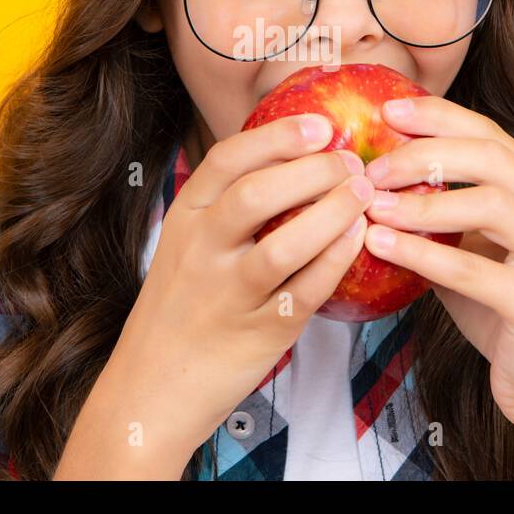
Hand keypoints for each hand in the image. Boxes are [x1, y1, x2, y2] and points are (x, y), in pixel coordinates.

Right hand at [106, 113, 374, 461]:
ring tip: (363, 195)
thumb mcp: (188, 244)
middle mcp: (200, 251)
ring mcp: (226, 295)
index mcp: (184, 218)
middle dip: (313, 170)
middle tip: (352, 162)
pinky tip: (358, 240)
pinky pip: (303, 292)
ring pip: (282, 245)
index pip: (228, 159)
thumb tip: (294, 155)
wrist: (151, 388)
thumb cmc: (183, 305)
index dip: (278, 136)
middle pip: (257, 195)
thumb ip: (226, 203)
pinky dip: (335, 261)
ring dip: (331, 214)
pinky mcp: (256, 334)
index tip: (322, 124)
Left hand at [358, 95, 513, 436]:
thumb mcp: (474, 247)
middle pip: (492, 159)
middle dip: (425, 154)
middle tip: (373, 166)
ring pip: (490, 205)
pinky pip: (474, 270)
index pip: (493, 135)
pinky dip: (421, 253)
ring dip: (422, 201)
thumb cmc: (502, 309)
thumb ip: (444, 207)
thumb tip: (376, 169)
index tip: (388, 112)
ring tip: (372, 205)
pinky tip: (380, 245)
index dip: (439, 118)